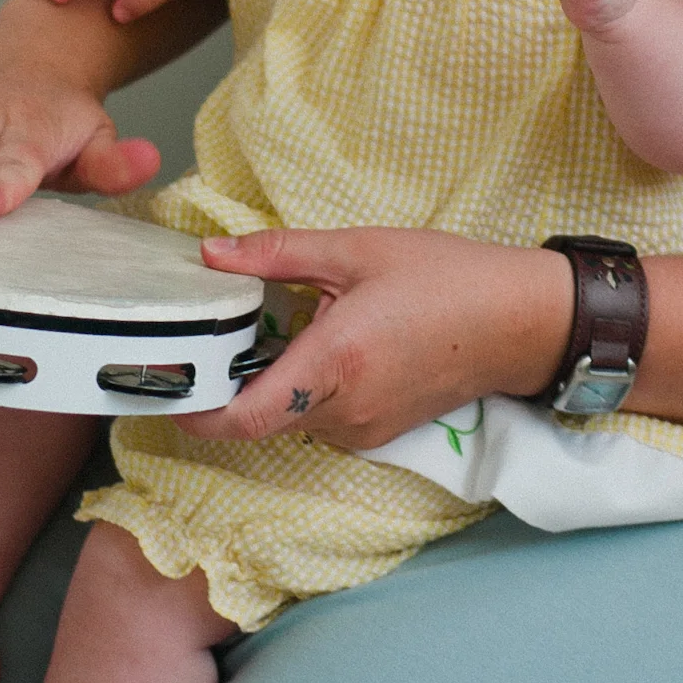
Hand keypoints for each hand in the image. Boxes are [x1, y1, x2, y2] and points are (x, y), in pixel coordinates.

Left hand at [180, 227, 574, 452]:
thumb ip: (278, 253)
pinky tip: (320, 343)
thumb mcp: (359, 249)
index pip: (241, 416)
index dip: (192, 411)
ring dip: (268, 384)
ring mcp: (361, 430)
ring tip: (276, 328)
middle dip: (228, 383)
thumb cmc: (447, 278)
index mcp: (334, 363)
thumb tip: (210, 254)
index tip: (161, 386)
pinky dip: (302, 390)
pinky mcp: (376, 433)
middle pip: (255, 418)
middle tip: (212, 336)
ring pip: (286, 420)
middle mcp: (342, 412)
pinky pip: (318, 419)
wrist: (521, 322)